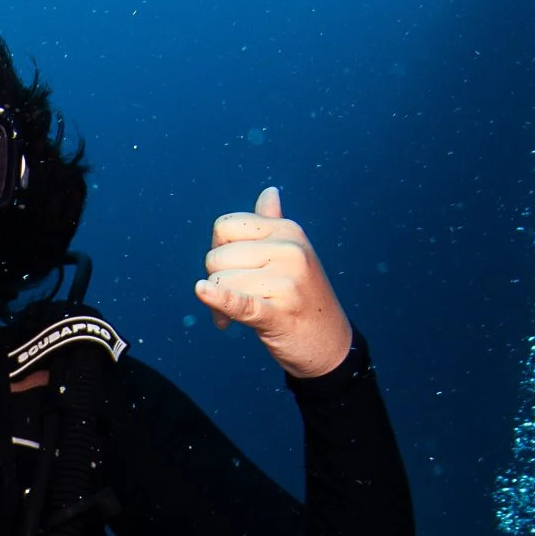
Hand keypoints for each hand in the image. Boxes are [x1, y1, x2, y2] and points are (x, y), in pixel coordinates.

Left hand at [194, 186, 352, 378]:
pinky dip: (220, 299)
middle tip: (233, 301)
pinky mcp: (278, 313)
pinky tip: (203, 292)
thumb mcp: (292, 254)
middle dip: (216, 281)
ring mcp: (287, 281)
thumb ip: (273, 224)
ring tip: (236, 318)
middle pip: (217, 257)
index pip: (225, 226)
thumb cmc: (302, 296)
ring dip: (218, 306)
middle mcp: (290, 250)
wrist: (330, 343)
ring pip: (220, 282)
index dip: (217, 249)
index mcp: (288, 231)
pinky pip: (239, 301)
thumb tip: (269, 192)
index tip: (230, 270)